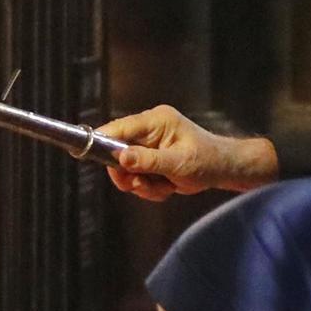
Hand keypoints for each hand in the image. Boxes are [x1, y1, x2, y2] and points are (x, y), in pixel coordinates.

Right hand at [99, 105, 278, 201]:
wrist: (223, 170)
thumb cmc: (207, 160)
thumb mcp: (178, 163)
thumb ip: (149, 161)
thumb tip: (121, 158)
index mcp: (155, 122)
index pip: (118, 128)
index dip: (101, 142)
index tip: (87, 154)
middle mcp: (149, 131)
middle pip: (117, 152)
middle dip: (129, 175)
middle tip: (142, 185)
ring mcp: (149, 146)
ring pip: (127, 170)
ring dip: (142, 185)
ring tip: (165, 186)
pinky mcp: (151, 160)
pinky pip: (137, 178)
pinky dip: (149, 189)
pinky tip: (167, 187)